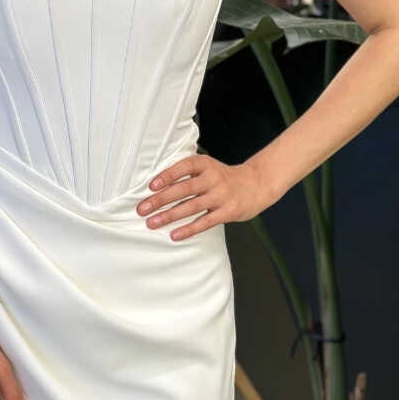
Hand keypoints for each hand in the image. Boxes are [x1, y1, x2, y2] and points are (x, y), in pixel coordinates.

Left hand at [136, 154, 269, 239]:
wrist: (256, 185)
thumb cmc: (222, 178)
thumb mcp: (207, 168)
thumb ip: (187, 174)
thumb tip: (155, 187)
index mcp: (205, 164)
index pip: (183, 167)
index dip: (167, 176)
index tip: (151, 186)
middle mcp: (213, 178)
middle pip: (183, 189)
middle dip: (160, 199)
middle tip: (142, 209)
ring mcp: (221, 195)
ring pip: (191, 206)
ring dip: (169, 216)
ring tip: (152, 223)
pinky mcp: (228, 211)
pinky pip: (205, 222)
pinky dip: (189, 229)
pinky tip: (174, 235)